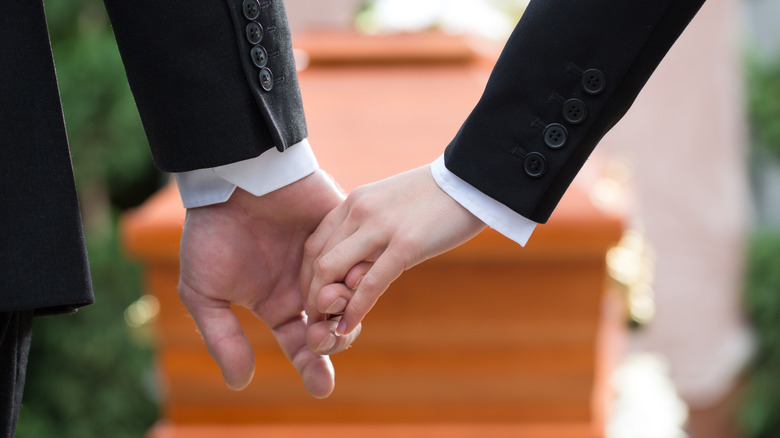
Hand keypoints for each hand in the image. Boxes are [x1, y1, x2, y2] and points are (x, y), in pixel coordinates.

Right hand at [178, 170, 359, 397]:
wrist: (230, 179)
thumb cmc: (211, 234)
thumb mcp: (205, 292)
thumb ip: (223, 337)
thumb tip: (241, 384)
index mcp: (277, 304)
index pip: (303, 344)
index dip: (314, 366)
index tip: (323, 387)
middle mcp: (306, 286)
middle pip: (334, 327)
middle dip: (333, 339)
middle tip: (322, 334)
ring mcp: (327, 259)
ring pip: (352, 297)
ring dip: (344, 308)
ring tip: (330, 300)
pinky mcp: (343, 230)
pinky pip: (360, 259)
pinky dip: (357, 274)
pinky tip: (349, 279)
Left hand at [301, 165, 485, 347]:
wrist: (470, 179)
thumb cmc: (435, 198)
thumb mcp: (391, 206)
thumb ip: (370, 231)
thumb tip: (360, 265)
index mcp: (354, 202)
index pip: (314, 244)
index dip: (307, 277)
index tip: (314, 298)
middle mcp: (359, 212)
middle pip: (316, 260)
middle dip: (311, 295)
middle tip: (317, 319)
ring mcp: (380, 227)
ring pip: (331, 271)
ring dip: (324, 305)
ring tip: (328, 327)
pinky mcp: (405, 245)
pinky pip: (369, 283)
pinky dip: (354, 310)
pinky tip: (349, 327)